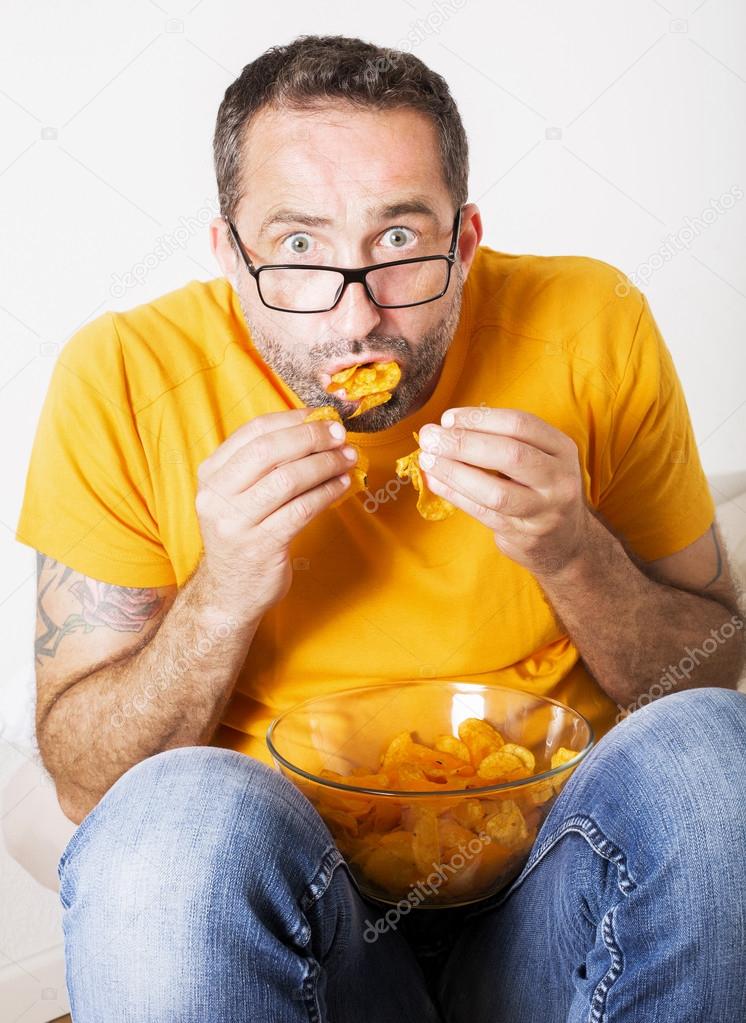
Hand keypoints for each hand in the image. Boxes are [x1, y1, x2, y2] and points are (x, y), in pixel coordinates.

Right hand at [195, 408, 356, 615]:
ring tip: (348, 459)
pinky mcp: (261, 546)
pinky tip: (342, 485)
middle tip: (340, 435)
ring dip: (325, 464)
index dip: (292, 418)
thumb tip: (315, 428)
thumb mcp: (237, 495)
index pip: (253, 431)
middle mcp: (217, 496)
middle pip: (269, 450)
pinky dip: (327, 492)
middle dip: (311, 437)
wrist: (230, 592)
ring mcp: (236, 522)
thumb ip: (264, 464)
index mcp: (210, 474)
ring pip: (289, 479)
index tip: (322, 416)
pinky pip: (302, 509)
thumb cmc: (244, 534)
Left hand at [417, 407, 591, 576]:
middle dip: (463, 443)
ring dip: (455, 472)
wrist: (565, 542)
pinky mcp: (524, 536)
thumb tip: (449, 428)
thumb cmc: (541, 489)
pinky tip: (435, 481)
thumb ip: (503, 440)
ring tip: (427, 459)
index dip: (480, 419)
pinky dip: (455, 495)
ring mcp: (543, 511)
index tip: (448, 418)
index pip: (520, 425)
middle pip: (509, 454)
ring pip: (495, 490)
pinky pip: (483, 512)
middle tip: (430, 437)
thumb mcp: (539, 457)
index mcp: (562, 449)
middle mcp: (558, 479)